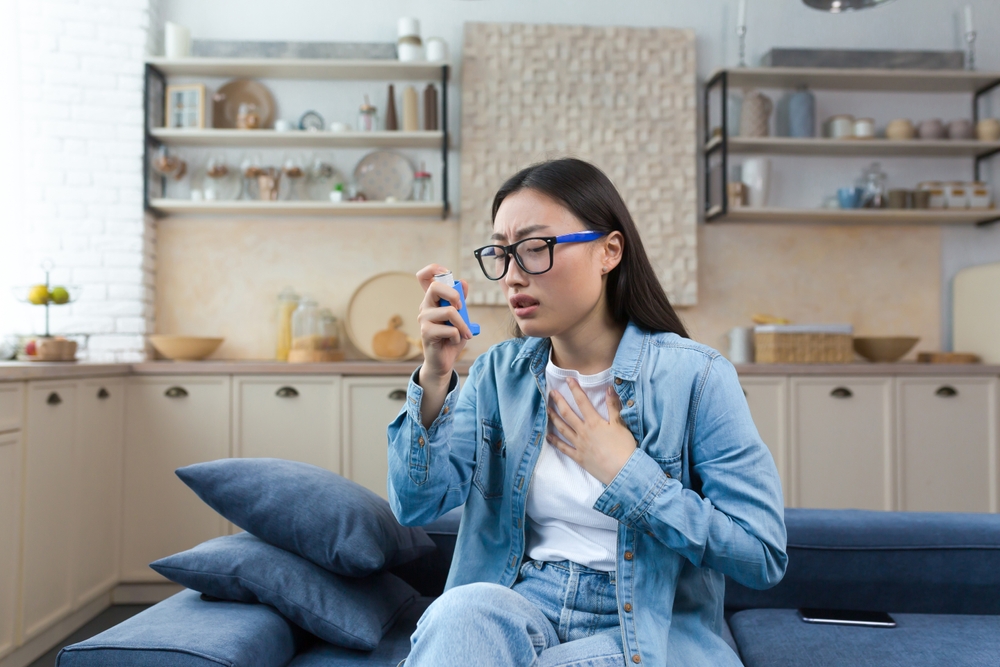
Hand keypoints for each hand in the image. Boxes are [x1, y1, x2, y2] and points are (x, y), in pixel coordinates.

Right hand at [415, 264, 472, 385]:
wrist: (444, 360)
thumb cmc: (451, 337)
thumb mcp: (460, 316)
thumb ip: (461, 300)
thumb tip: (463, 281)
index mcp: (432, 299)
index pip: (423, 276)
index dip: (433, 269)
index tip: (447, 273)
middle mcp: (425, 306)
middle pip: (435, 287)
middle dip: (454, 295)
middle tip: (461, 307)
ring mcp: (423, 319)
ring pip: (449, 311)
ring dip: (462, 324)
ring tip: (465, 333)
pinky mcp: (426, 332)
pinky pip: (449, 329)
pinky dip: (458, 335)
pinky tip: (454, 341)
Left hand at [546, 378, 636, 485]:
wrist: (622, 470)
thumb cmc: (624, 447)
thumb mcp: (620, 424)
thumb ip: (613, 406)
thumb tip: (609, 388)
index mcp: (594, 422)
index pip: (582, 402)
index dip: (574, 389)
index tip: (568, 379)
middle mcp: (583, 431)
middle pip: (568, 414)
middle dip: (559, 402)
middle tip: (551, 393)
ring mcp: (579, 445)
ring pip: (563, 429)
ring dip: (553, 418)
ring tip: (546, 410)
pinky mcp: (578, 457)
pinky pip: (564, 448)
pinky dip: (555, 441)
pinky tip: (548, 436)